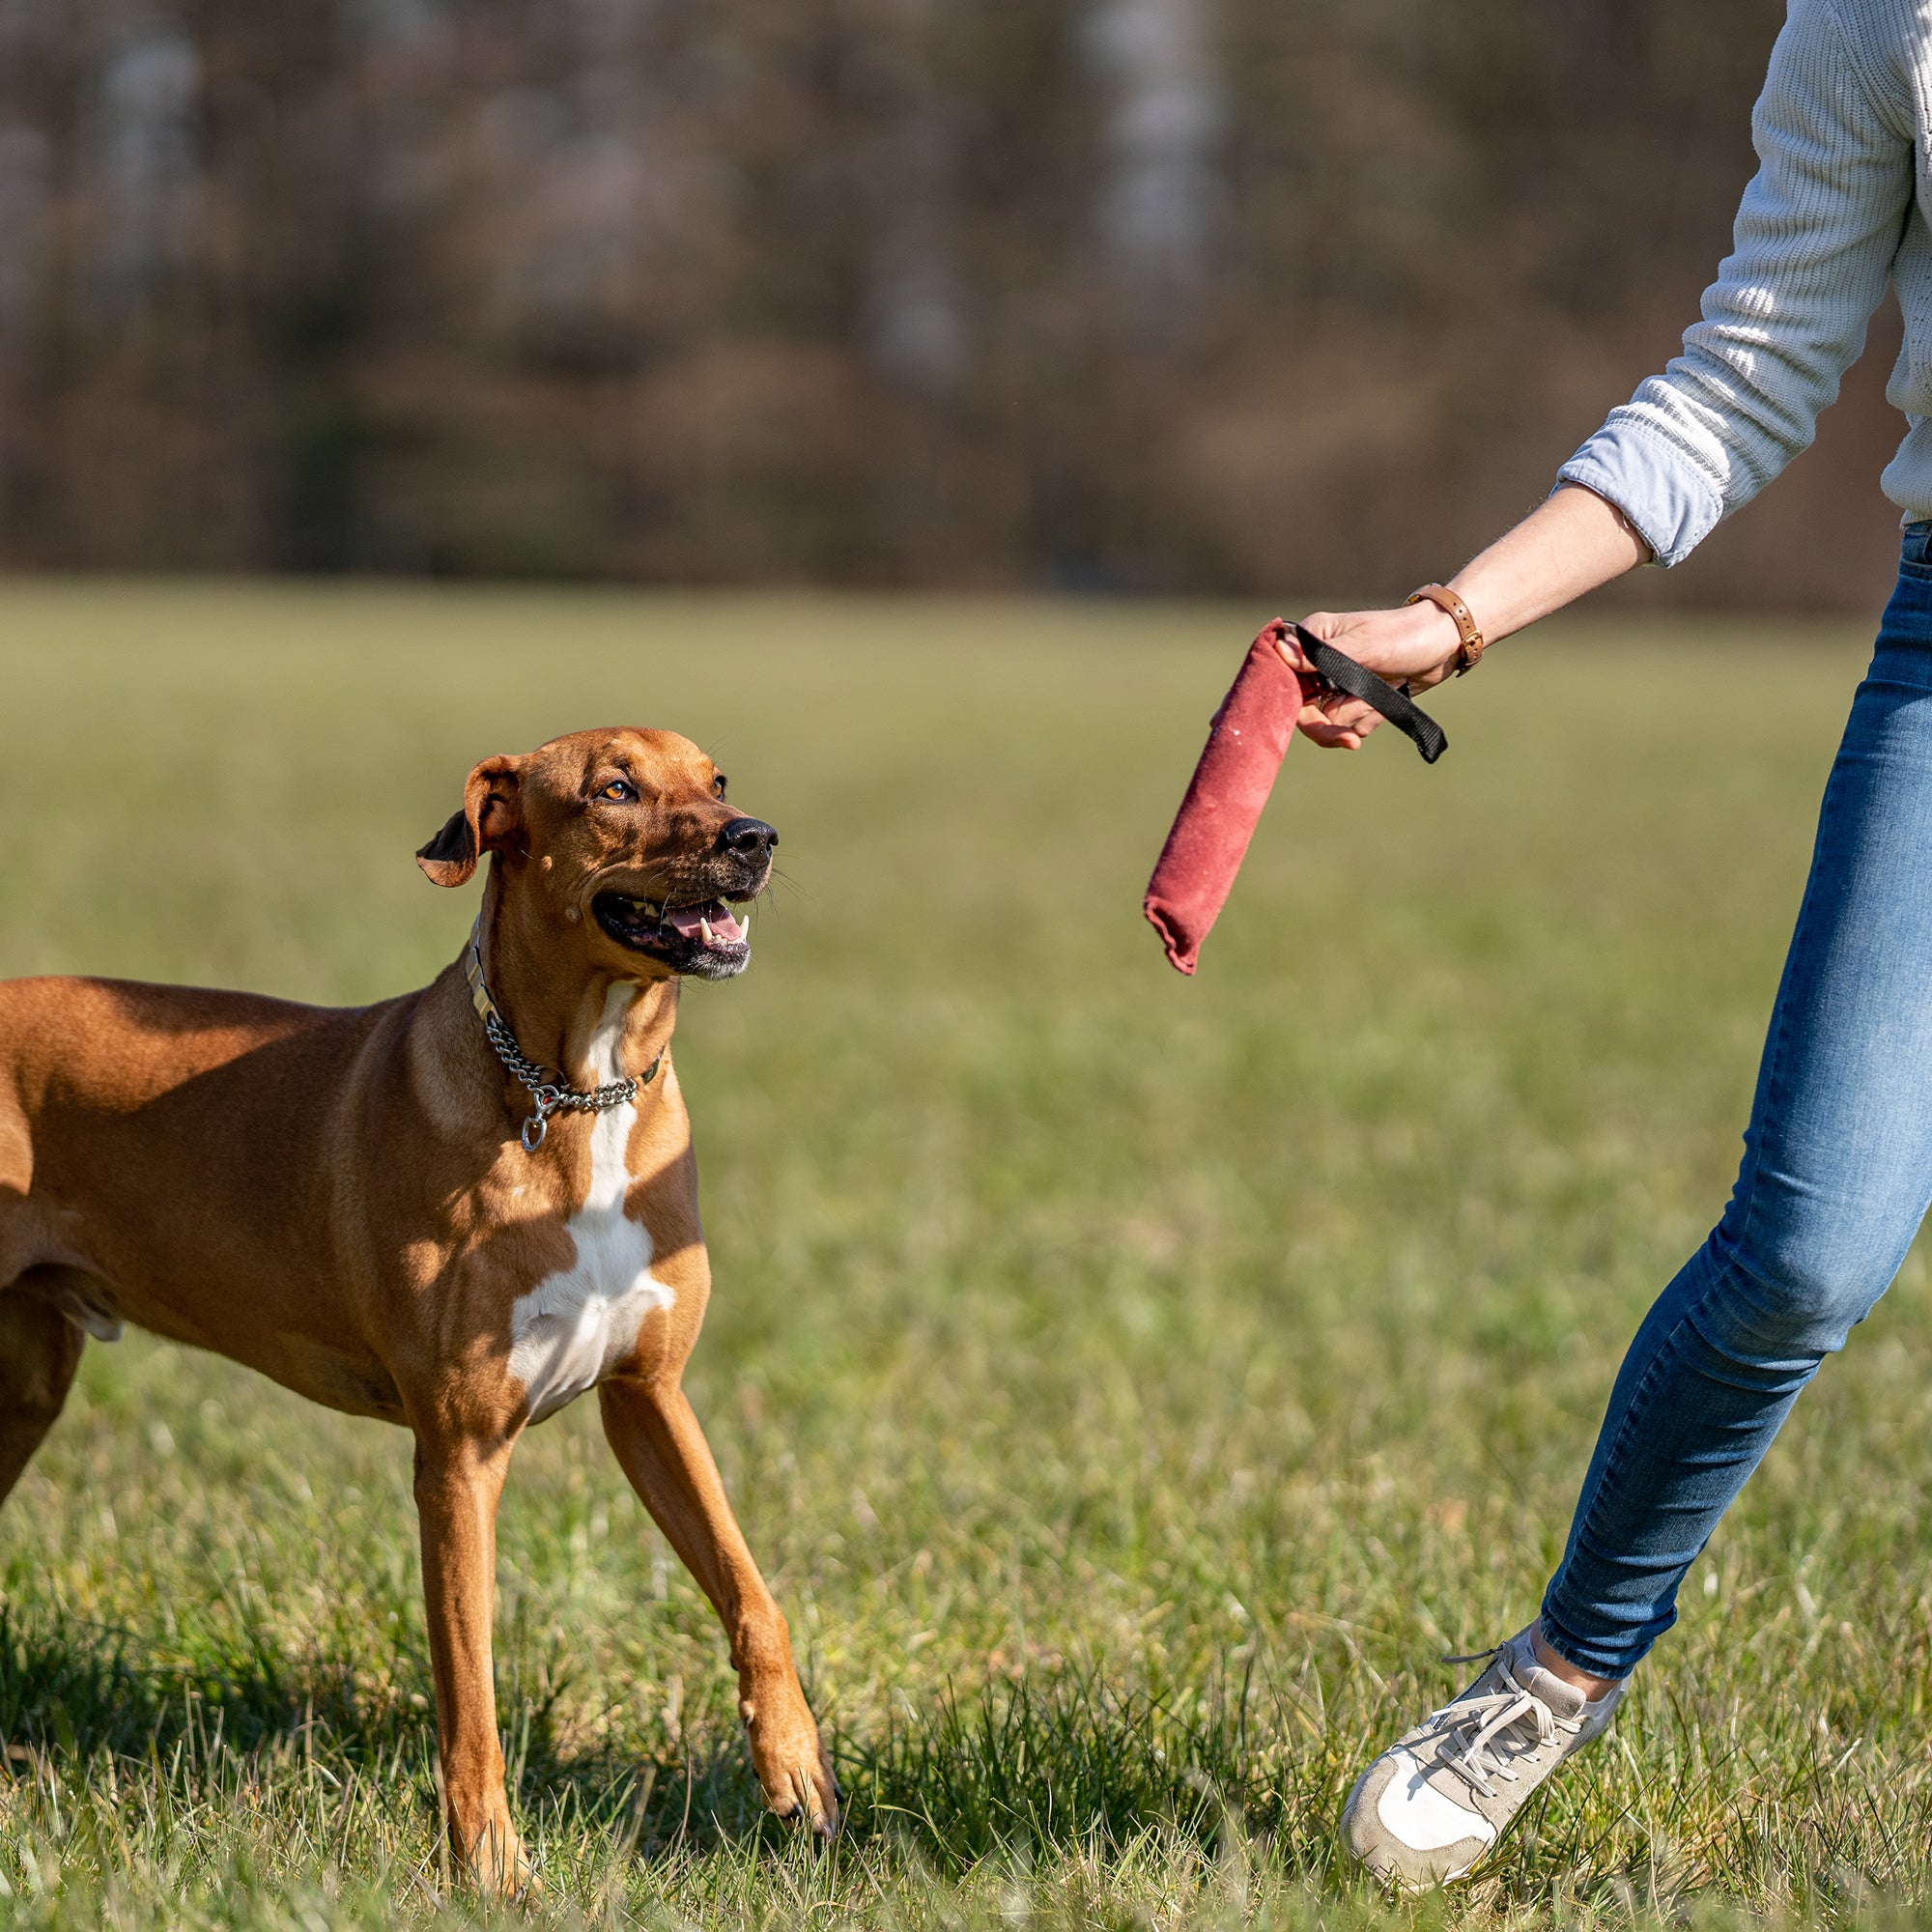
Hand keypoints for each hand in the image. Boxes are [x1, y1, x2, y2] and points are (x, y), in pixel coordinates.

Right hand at [1279, 602, 1465, 749]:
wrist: (1444, 645)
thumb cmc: (1405, 635)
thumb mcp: (1365, 646)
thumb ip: (1323, 656)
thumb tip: (1280, 653)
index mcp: (1312, 639)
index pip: (1282, 678)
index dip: (1285, 704)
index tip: (1298, 721)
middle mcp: (1317, 662)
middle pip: (1302, 709)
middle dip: (1328, 726)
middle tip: (1349, 741)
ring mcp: (1335, 682)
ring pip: (1328, 721)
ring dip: (1358, 715)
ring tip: (1383, 693)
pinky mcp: (1354, 698)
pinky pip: (1349, 725)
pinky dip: (1369, 718)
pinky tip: (1388, 697)